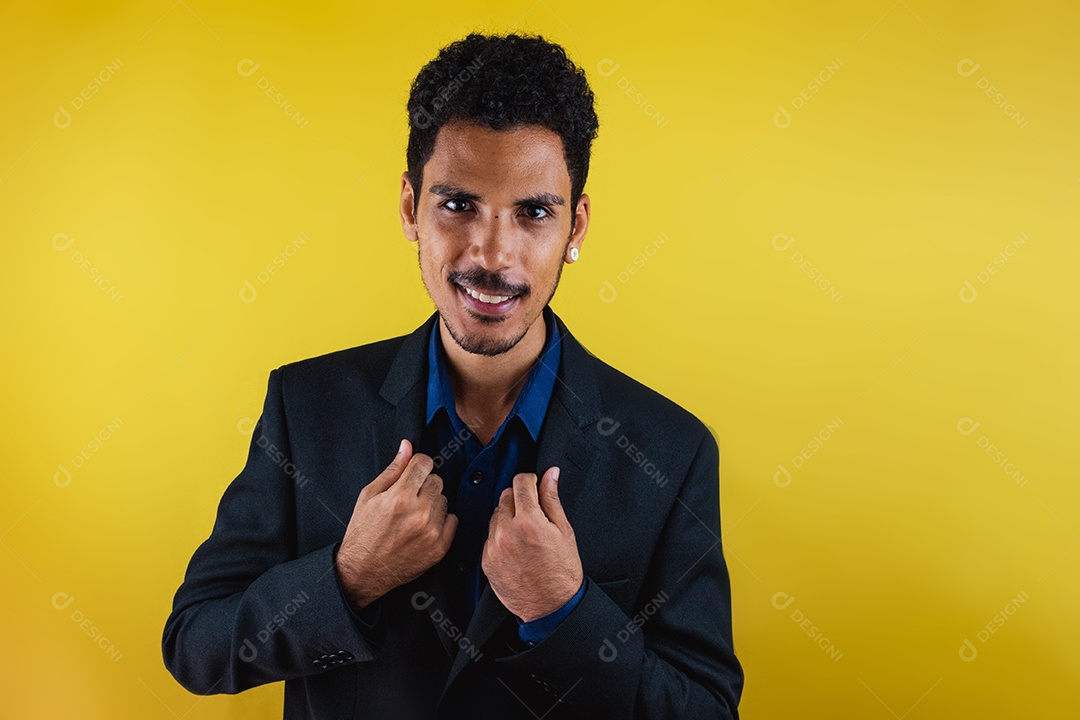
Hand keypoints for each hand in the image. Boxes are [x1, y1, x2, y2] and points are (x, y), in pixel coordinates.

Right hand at [336, 439, 457, 609]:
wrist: (363, 571)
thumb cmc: (363, 532)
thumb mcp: (369, 496)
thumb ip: (393, 470)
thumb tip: (407, 446)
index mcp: (399, 497)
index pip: (424, 463)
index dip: (418, 466)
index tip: (413, 473)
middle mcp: (418, 513)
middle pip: (437, 480)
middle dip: (424, 485)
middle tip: (408, 500)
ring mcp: (431, 531)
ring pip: (445, 500)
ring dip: (432, 503)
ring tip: (413, 516)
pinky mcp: (440, 548)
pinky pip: (453, 520)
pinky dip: (441, 521)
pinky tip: (423, 527)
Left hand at [481, 467, 582, 622]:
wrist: (550, 606)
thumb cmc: (561, 572)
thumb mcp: (564, 531)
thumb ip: (552, 499)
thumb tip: (550, 474)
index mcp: (529, 521)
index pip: (520, 482)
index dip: (530, 480)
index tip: (534, 486)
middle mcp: (507, 532)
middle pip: (506, 496)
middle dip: (519, 499)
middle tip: (533, 513)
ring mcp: (494, 547)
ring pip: (496, 515)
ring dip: (508, 517)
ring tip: (525, 533)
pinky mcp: (486, 560)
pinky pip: (490, 536)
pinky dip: (500, 536)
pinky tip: (516, 547)